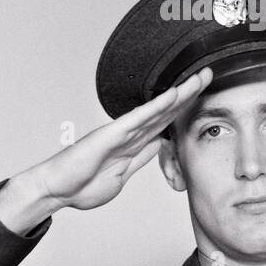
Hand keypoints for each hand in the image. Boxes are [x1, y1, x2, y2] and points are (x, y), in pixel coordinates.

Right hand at [0, 67, 212, 234]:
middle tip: (209, 75)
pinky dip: (157, 106)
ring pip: (157, 109)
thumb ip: (141, 159)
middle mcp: (129, 134)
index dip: (184, 110)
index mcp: (133, 145)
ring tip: (201, 77)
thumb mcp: (122, 176)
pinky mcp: (111, 134)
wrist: (56, 190)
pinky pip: (139, 118)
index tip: (203, 98)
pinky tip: (174, 95)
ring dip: (180, 94)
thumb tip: (159, 144)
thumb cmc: (81, 186)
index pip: (165, 124)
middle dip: (189, 94)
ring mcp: (121, 132)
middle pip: (166, 111)